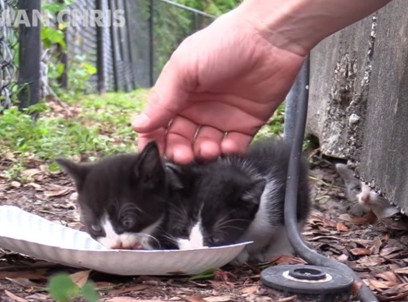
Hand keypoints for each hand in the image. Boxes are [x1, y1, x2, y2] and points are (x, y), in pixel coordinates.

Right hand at [132, 11, 305, 163]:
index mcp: (179, 94)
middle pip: (181, 141)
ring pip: (207, 148)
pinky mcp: (247, 124)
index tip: (154, 152)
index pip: (159, 124)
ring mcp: (223, 117)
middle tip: (183, 156)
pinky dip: (229, 153)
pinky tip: (226, 147)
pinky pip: (235, 147)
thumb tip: (139, 125)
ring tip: (207, 150)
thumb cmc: (224, 43)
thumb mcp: (185, 67)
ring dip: (203, 155)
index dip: (154, 141)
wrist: (268, 39)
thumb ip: (163, 99)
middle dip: (179, 153)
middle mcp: (199, 108)